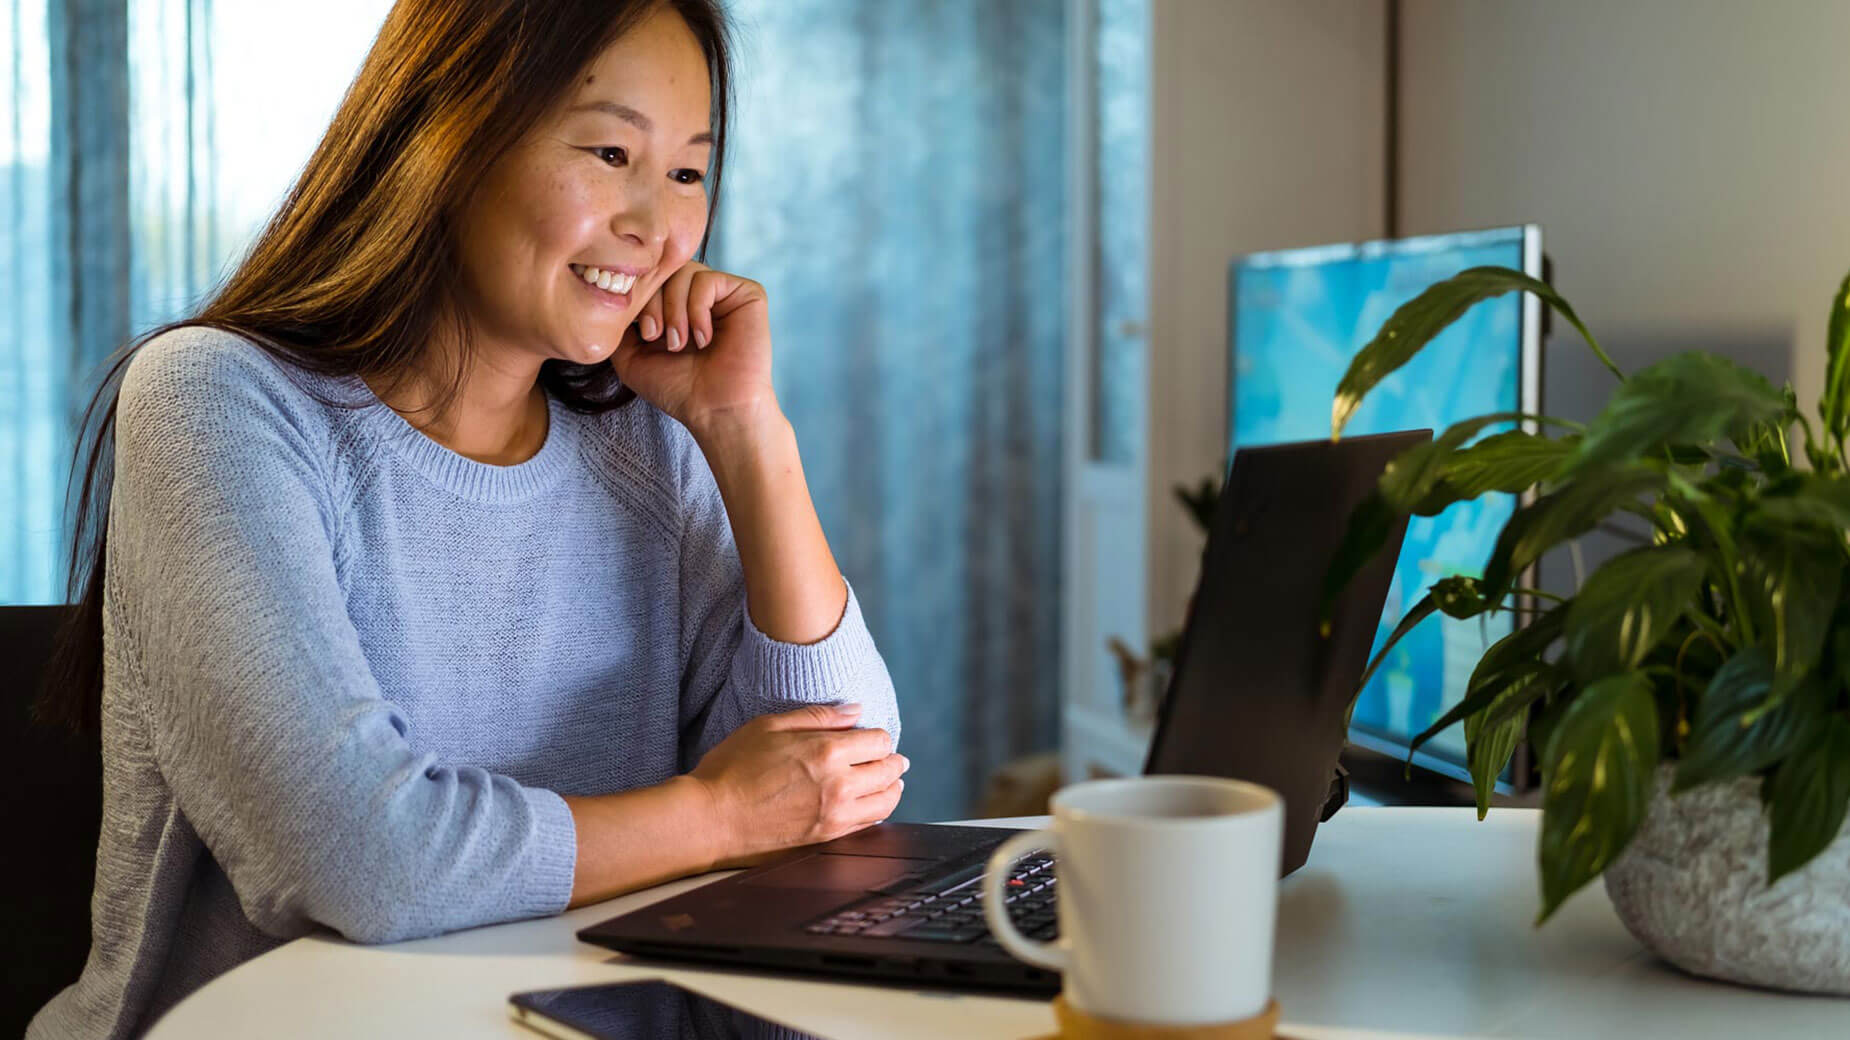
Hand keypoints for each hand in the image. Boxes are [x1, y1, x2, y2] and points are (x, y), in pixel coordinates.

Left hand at [613, 260, 776, 434]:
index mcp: (677, 304)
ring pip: (685, 271)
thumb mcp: (631, 357)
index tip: (644, 334)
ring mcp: (724, 293)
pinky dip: (698, 310)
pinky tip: (704, 339)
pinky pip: (708, 280)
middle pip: (665, 268)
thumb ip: (618, 325)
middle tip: (656, 337)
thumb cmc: (678, 389)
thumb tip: (610, 294)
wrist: (715, 410)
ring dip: (675, 310)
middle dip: (654, 302)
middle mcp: (701, 294)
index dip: (640, 297)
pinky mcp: (747, 294)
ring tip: (680, 343)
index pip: (650, 275)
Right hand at [687, 703, 907, 863]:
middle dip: (892, 762)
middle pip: (889, 772)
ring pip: (886, 803)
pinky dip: (876, 813)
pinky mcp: (826, 838)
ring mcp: (835, 816)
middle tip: (892, 759)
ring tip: (890, 782)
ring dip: (892, 789)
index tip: (872, 738)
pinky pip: (868, 826)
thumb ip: (817, 716)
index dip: (878, 737)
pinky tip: (870, 806)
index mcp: (827, 752)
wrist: (710, 819)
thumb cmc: (731, 768)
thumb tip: (855, 711)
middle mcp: (839, 785)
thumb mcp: (770, 726)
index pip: (879, 741)